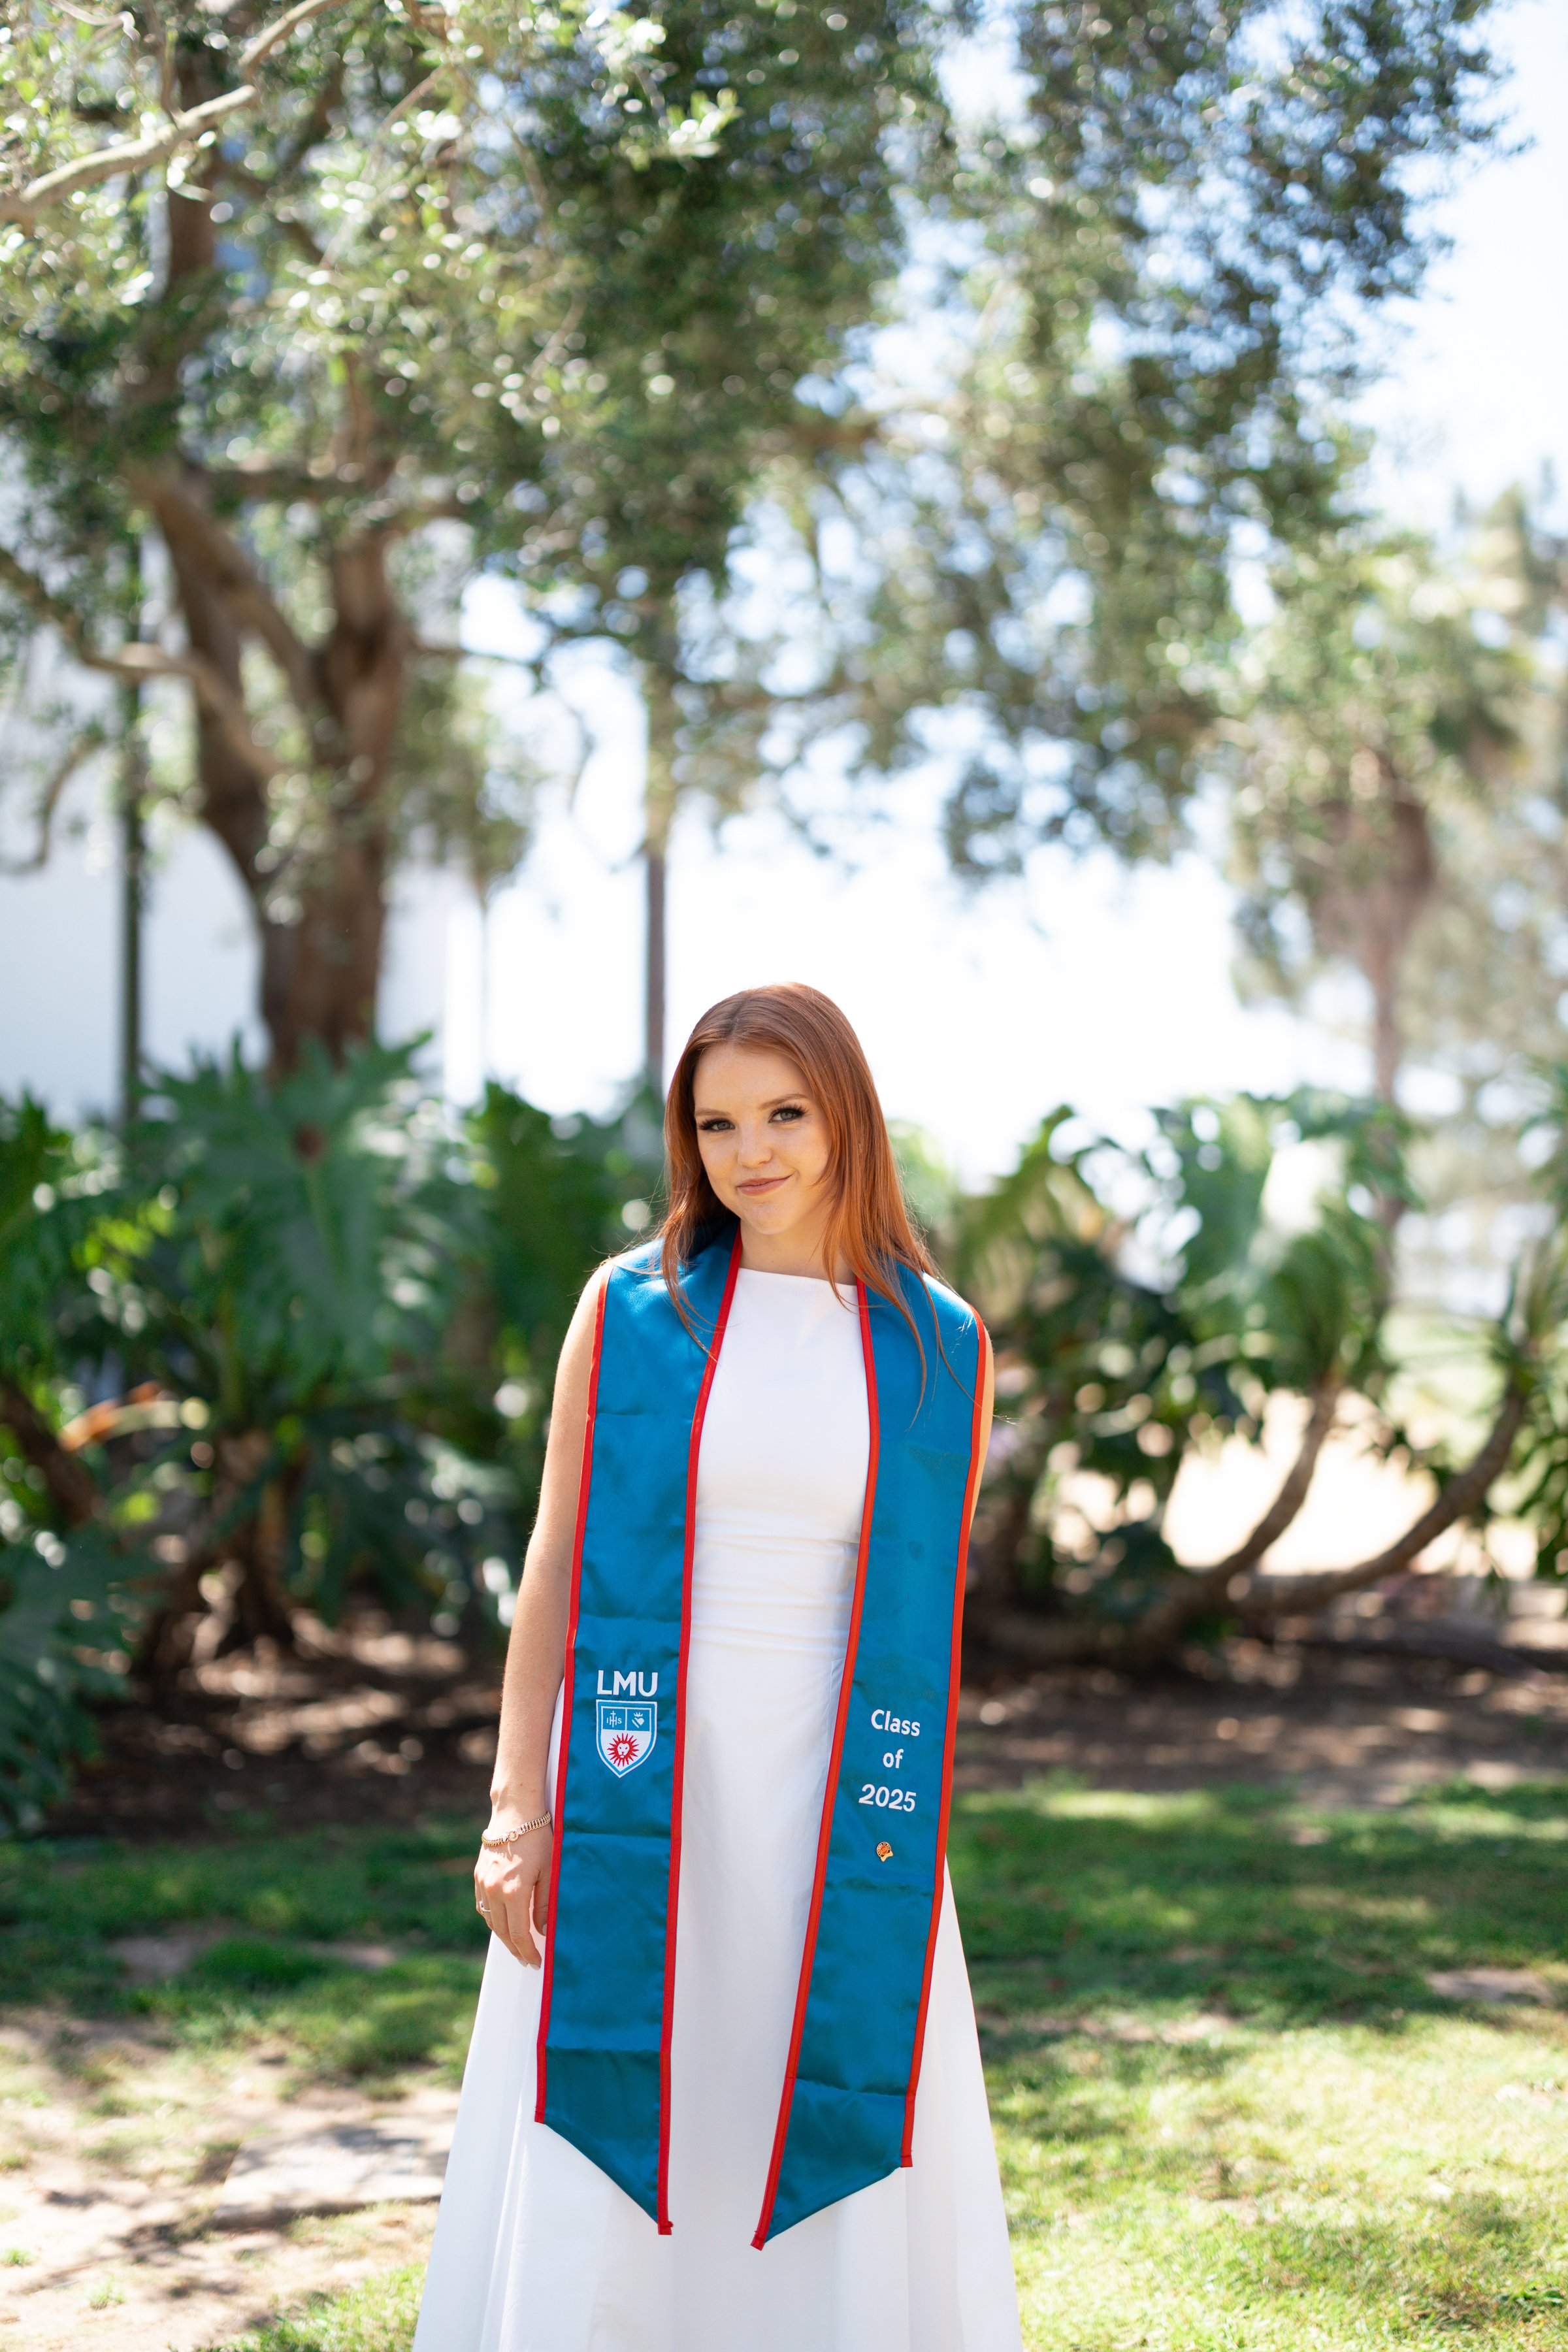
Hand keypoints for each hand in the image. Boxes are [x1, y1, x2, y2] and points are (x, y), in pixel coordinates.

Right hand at [474, 1822, 551, 1968]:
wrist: (515, 1811)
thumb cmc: (539, 1838)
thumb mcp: (550, 1871)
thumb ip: (546, 1904)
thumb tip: (542, 1931)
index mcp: (513, 1892)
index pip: (519, 1934)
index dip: (527, 1952)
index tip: (535, 1962)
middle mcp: (494, 1891)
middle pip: (502, 1932)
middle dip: (515, 1949)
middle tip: (526, 1960)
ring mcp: (483, 1883)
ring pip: (490, 1920)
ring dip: (503, 1936)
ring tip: (517, 1945)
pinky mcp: (478, 1875)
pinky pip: (483, 1906)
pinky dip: (492, 1918)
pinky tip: (503, 1922)